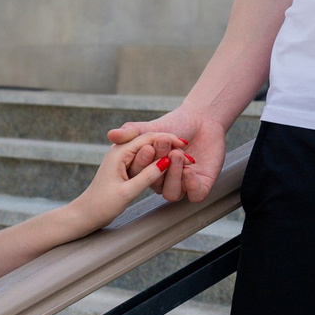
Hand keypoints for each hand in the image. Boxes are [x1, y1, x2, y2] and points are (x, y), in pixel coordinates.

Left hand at [68, 133, 183, 231]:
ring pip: (149, 151)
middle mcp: (121, 151)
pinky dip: (158, 163)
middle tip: (189, 155)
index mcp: (119, 152)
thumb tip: (167, 161)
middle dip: (170, 146)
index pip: (148, 138)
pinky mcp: (125, 167)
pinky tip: (170, 167)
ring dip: (166, 154)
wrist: (85, 215)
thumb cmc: (102, 205)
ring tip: (184, 160)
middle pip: (150, 142)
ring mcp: (123, 159)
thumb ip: (147, 176)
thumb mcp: (127, 192)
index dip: (169, 140)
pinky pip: (145, 160)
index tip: (186, 146)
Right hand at [109, 107, 227, 203]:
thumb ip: (132, 131)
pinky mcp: (200, 187)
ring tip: (178, 154)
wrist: (203, 119)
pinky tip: (189, 169)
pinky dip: (191, 184)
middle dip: (158, 164)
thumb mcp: (152, 126)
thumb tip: (111, 134)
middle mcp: (163, 181)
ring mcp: (182, 185)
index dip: (142, 163)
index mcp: (148, 171)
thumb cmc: (176, 123)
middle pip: (155, 184)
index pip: (139, 174)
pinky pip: (194, 195)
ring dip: (173, 175)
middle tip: (164, 143)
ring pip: (172, 193)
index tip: (148, 147)